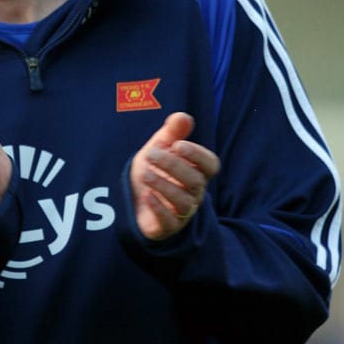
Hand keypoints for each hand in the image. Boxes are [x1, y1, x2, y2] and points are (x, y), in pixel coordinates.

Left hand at [129, 112, 219, 240]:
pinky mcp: (168, 226)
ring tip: (145, 174)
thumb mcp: (159, 147)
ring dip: (165, 186)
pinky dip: (159, 208)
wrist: (133, 197)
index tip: (178, 145)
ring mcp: (183, 211)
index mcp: (197, 171)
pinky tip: (147, 195)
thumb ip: (172, 133)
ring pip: (183, 202)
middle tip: (151, 154)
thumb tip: (183, 117)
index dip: (198, 155)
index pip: (211, 165)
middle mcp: (194, 192)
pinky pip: (170, 221)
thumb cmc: (154, 169)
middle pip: (194, 181)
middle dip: (173, 166)